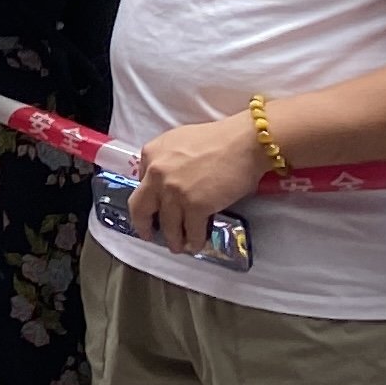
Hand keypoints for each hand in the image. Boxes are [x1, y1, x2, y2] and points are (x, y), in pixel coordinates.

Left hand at [128, 114, 268, 255]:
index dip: (147, 200)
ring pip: (167, 225)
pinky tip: (196, 244)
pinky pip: (191, 231)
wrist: (245, 142)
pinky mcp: (195, 206)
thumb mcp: (179, 141)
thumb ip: (165, 159)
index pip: (140, 183)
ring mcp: (174, 191)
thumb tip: (164, 180)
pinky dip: (194, 241)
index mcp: (151, 154)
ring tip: (177, 246)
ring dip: (173, 239)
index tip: (151, 210)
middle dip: (144, 226)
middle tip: (150, 235)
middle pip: (141, 208)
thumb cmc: (219, 139)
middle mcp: (156, 173)